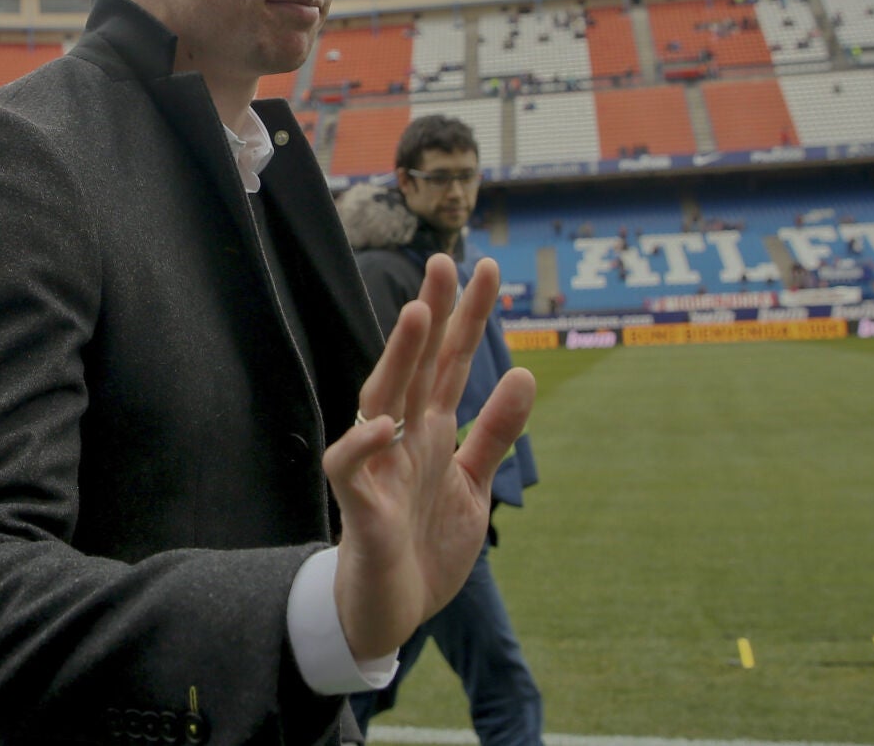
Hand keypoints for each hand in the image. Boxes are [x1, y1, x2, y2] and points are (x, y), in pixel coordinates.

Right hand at [323, 254, 535, 659]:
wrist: (389, 613)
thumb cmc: (423, 545)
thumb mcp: (472, 483)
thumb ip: (494, 432)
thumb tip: (524, 374)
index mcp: (429, 430)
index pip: (450, 362)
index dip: (466, 317)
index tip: (484, 267)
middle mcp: (401, 438)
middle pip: (417, 366)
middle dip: (433, 315)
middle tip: (446, 260)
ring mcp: (378, 468)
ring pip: (382, 400)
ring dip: (399, 359)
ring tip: (419, 315)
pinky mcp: (360, 508)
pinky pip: (350, 468)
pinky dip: (362, 446)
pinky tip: (383, 424)